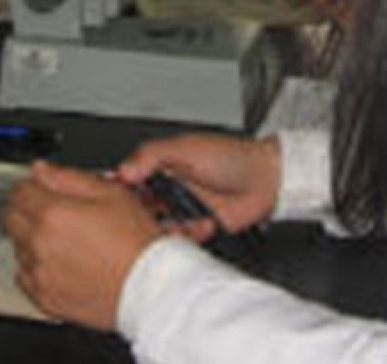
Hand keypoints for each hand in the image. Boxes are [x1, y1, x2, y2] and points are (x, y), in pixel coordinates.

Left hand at [3, 160, 161, 329]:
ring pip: (17, 247)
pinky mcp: (44, 298)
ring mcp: (39, 274)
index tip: (40, 188)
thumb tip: (43, 169)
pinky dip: (36, 267)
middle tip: (49, 211)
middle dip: (25, 209)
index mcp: (53, 215)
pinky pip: (24, 277)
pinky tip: (61, 262)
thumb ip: (69, 177)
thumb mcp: (111, 193)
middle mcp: (39, 244)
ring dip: (31, 239)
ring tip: (64, 239)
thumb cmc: (136, 244)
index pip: (18, 191)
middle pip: (10, 218)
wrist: (150, 287)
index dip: (30, 185)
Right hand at [118, 134, 280, 242]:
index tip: (120, 199)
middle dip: (143, 215)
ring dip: (167, 228)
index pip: (130, 181)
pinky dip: (191, 235)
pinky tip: (204, 223)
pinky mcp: (199, 227)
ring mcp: (184, 209)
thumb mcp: (186, 148)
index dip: (123, 192)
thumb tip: (123, 170)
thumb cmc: (231, 156)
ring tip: (179, 221)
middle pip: (141, 209)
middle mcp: (170, 188)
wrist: (265, 178)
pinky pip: (184, 239)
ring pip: (160, 227)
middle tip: (154, 213)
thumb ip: (151, 155)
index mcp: (162, 166)